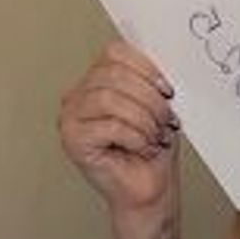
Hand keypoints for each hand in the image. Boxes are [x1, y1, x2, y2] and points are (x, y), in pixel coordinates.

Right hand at [59, 41, 180, 216]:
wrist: (152, 187)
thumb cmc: (155, 147)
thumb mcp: (159, 105)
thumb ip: (152, 81)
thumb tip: (164, 62)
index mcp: (98, 79)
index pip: (115, 52)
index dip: (146, 68)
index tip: (168, 90)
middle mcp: (79, 94)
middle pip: (114, 75)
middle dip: (150, 99)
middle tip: (167, 120)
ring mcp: (71, 117)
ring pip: (110, 99)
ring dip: (144, 119)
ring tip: (156, 136)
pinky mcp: (72, 141)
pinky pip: (109, 126)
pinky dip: (136, 137)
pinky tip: (144, 147)